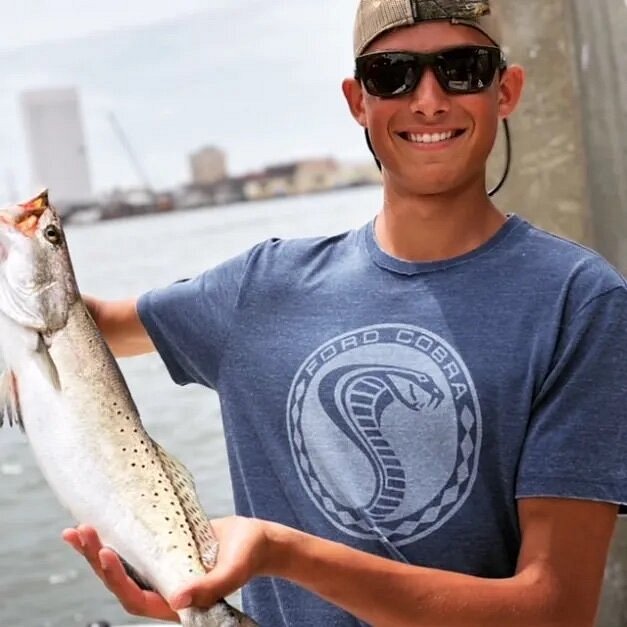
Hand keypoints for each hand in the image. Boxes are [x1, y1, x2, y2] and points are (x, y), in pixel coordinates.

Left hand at [62, 516, 272, 615]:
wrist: (257, 541)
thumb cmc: (249, 557)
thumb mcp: (233, 570)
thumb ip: (209, 587)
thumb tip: (178, 600)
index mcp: (175, 601)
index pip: (136, 598)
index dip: (117, 580)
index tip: (105, 553)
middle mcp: (162, 587)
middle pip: (120, 581)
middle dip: (96, 559)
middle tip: (78, 534)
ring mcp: (160, 568)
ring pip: (122, 565)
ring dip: (97, 549)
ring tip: (76, 531)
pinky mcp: (162, 549)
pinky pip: (134, 546)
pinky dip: (117, 534)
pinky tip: (102, 521)